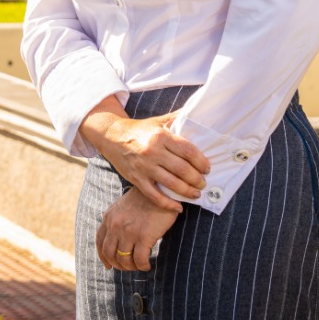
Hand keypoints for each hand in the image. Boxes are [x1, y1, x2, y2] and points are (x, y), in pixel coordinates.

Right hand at [80, 104, 209, 210]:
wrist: (111, 136)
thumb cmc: (139, 129)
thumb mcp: (158, 121)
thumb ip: (177, 118)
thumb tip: (197, 112)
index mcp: (160, 136)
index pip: (188, 151)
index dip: (201, 162)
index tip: (207, 168)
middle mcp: (152, 151)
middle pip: (182, 169)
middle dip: (197, 179)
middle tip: (203, 182)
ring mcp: (144, 166)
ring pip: (172, 184)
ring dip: (188, 191)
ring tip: (196, 193)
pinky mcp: (136, 179)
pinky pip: (154, 196)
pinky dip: (168, 204)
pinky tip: (178, 207)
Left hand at [95, 188, 178, 271]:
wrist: (161, 189)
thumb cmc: (145, 198)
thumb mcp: (123, 206)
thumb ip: (117, 220)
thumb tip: (117, 239)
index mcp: (109, 217)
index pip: (100, 242)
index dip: (103, 257)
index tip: (108, 266)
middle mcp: (115, 225)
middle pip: (110, 254)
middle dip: (118, 265)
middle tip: (129, 267)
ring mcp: (129, 231)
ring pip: (124, 260)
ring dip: (131, 267)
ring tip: (139, 265)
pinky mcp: (144, 236)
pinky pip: (140, 260)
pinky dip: (143, 266)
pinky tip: (148, 265)